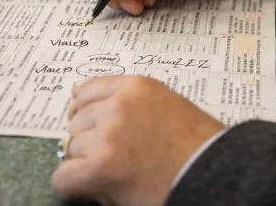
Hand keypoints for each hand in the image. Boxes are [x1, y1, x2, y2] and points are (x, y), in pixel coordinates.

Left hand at [51, 75, 224, 205]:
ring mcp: (107, 135)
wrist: (212, 173)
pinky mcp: (99, 167)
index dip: (87, 113)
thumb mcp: (166, 105)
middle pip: (76, 121)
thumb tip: (85, 109)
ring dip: (86, 163)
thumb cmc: (197, 146)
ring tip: (117, 173)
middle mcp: (118, 105)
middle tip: (115, 157)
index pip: (85, 90)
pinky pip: (64, 177)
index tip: (92, 127)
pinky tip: (97, 189)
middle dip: (89, 140)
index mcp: (136, 86)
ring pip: (71, 149)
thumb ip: (131, 104)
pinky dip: (74, 186)